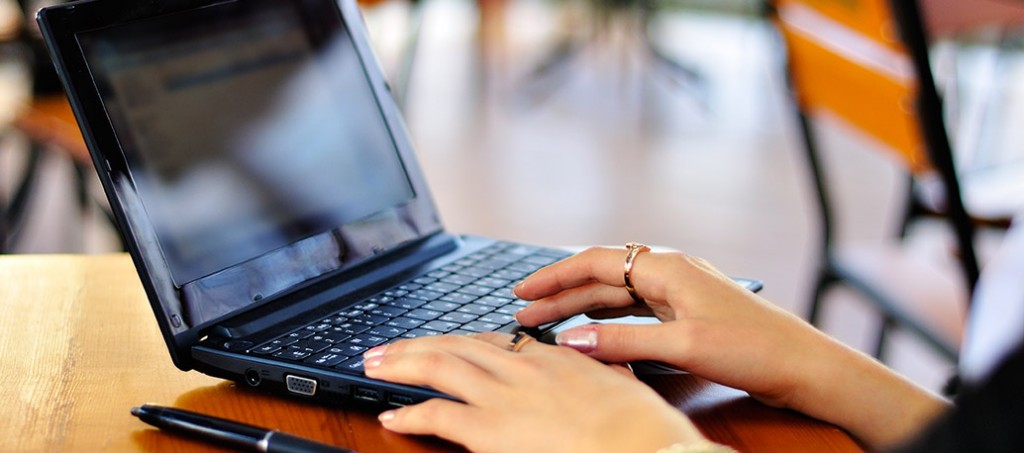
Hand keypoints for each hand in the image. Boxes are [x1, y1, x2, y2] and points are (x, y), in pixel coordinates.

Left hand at [362, 332, 706, 452]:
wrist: (649, 449)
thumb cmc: (644, 430)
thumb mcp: (624, 386)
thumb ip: (602, 374)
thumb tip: (604, 378)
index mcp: (555, 358)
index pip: (497, 341)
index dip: (463, 342)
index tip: (446, 345)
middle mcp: (524, 369)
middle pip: (457, 345)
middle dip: (417, 345)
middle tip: (387, 347)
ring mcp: (505, 396)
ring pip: (438, 366)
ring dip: (401, 364)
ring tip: (374, 364)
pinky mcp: (491, 430)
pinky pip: (438, 414)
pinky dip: (409, 413)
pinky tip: (391, 416)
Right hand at [513, 247, 948, 448]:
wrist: (805, 366)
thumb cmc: (754, 349)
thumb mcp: (683, 346)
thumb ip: (623, 342)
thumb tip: (571, 342)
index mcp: (669, 267)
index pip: (596, 263)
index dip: (555, 277)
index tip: (522, 292)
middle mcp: (672, 272)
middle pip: (602, 278)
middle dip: (561, 295)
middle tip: (523, 314)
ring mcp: (681, 293)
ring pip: (617, 296)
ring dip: (581, 309)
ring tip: (547, 325)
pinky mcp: (690, 314)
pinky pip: (636, 311)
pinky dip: (608, 320)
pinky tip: (593, 332)